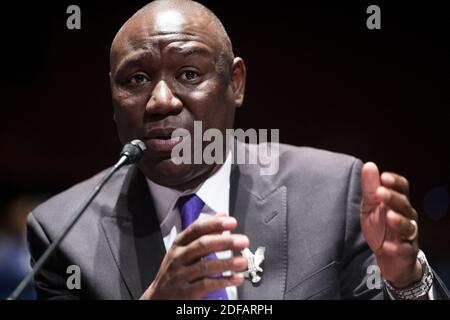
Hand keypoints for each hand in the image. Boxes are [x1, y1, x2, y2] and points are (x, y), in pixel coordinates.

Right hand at [140, 213, 248, 298]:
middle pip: (202, 245)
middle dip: (224, 242)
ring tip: (243, 261)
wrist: (158, 297)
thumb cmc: (175, 270)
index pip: (197, 229)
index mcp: (179, 244)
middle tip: (243, 241)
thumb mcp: (184, 249)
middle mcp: (178, 257)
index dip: (215, 224)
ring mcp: (180, 275)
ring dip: (227, 263)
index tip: (232, 222)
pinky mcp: (186, 292)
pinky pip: (206, 285)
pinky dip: (223, 281)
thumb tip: (222, 215)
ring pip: (205, 266)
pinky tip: (236, 278)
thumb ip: (204, 232)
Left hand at [360, 162, 421, 287]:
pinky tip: (385, 247)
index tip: (384, 176)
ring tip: (388, 216)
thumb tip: (369, 165)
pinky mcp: (407, 251)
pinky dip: (395, 248)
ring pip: (407, 226)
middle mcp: (407, 215)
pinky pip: (403, 249)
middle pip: (404, 204)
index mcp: (398, 202)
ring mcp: (408, 234)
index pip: (402, 188)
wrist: (388, 256)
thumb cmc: (380, 227)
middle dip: (393, 198)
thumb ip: (370, 188)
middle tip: (381, 192)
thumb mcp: (371, 206)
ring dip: (398, 221)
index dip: (395, 182)